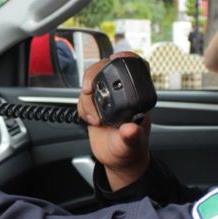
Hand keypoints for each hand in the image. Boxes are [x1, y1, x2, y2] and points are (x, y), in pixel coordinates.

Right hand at [78, 52, 151, 190]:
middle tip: (88, 90)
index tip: (116, 57)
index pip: (133, 69)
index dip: (125, 58)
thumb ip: (131, 137)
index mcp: (136, 98)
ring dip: (86, 99)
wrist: (117, 161)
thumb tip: (131, 129)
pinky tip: (89, 120)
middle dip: (93, 77)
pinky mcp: (93, 106)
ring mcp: (106, 99)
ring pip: (91, 83)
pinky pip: (82, 97)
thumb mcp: (131, 145)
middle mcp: (121, 95)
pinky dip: (81, 107)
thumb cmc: (130, 150)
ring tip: (94, 119)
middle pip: (106, 69)